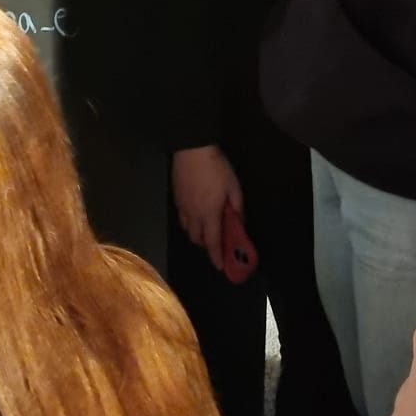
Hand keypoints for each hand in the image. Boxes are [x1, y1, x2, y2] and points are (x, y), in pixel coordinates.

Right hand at [172, 146, 242, 270]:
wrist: (192, 149)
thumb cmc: (216, 168)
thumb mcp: (234, 187)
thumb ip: (237, 207)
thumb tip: (239, 222)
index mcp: (210, 214)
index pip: (213, 242)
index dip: (217, 256)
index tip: (220, 266)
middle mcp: (193, 215)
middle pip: (197, 239)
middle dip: (206, 246)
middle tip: (217, 243)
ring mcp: (182, 207)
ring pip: (187, 230)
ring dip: (197, 234)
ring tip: (206, 229)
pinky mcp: (176, 198)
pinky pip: (181, 218)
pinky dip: (189, 223)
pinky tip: (196, 215)